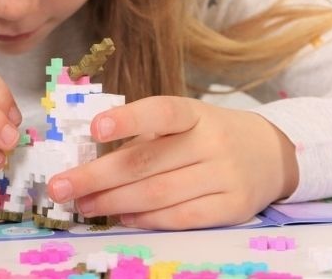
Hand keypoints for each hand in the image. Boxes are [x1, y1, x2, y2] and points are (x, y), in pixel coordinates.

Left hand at [47, 96, 298, 229]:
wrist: (270, 153)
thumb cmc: (212, 133)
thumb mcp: (187, 121)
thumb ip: (148, 136)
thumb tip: (93, 158)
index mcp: (196, 113)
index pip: (162, 112)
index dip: (129, 119)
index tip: (94, 129)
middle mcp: (212, 141)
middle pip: (148, 161)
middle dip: (98, 175)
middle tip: (60, 187)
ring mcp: (226, 175)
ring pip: (159, 193)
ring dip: (114, 201)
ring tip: (83, 204)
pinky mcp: (234, 207)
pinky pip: (181, 218)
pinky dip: (146, 219)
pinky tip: (121, 216)